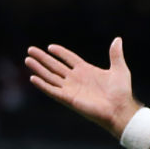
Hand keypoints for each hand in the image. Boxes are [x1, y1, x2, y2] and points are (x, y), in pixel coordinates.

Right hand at [25, 37, 141, 136]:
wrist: (120, 109)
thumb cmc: (122, 92)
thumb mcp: (120, 70)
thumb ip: (115, 55)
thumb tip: (118, 39)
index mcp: (86, 71)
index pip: (69, 59)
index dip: (60, 52)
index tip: (50, 47)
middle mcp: (76, 79)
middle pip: (55, 66)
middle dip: (43, 58)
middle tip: (30, 49)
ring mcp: (71, 89)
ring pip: (51, 76)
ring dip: (39, 69)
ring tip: (27, 60)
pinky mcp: (68, 99)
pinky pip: (52, 90)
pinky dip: (43, 85)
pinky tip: (33, 78)